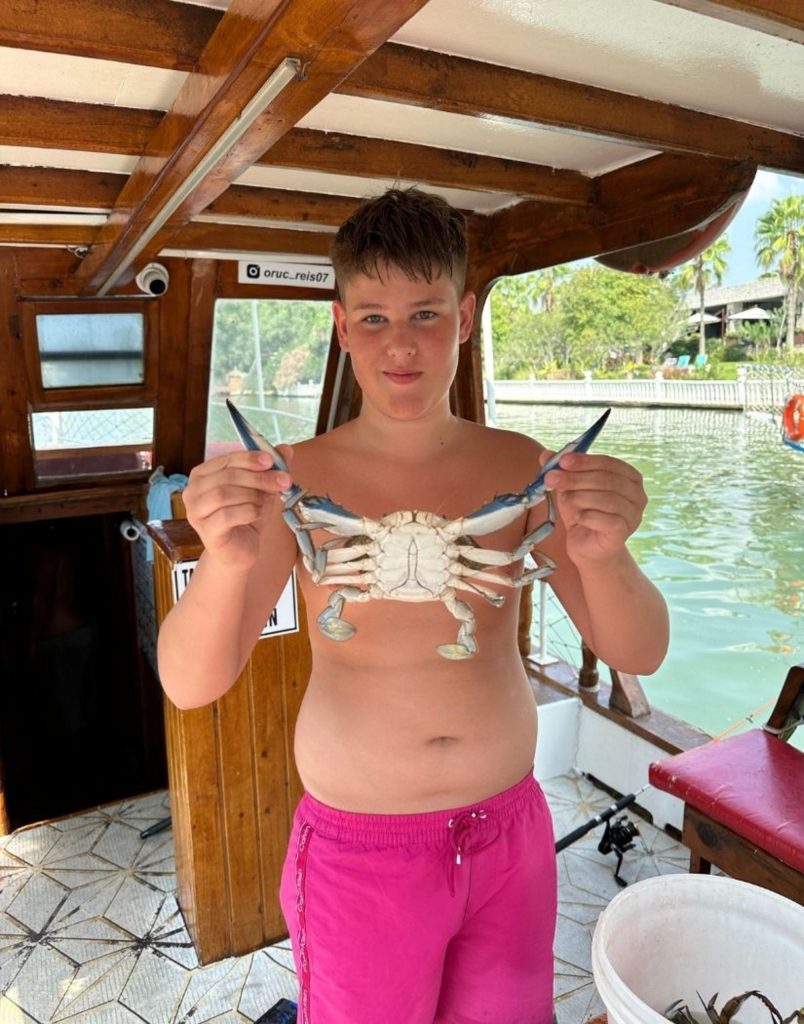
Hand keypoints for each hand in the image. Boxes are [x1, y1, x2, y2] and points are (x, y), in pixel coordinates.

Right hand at [183, 447, 293, 570]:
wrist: (239, 551)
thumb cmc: (245, 518)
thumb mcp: (261, 489)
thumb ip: (270, 469)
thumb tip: (286, 449)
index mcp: (202, 475)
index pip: (226, 460)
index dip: (249, 458)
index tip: (271, 461)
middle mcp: (193, 491)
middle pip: (227, 476)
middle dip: (258, 477)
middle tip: (283, 481)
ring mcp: (196, 512)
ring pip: (224, 494)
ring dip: (253, 495)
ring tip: (268, 502)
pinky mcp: (205, 530)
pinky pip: (227, 515)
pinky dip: (248, 511)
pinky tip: (259, 513)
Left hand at [541, 450, 646, 566]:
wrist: (588, 548)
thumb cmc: (584, 514)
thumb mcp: (570, 489)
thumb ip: (561, 471)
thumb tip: (545, 454)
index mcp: (629, 477)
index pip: (609, 463)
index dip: (585, 461)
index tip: (563, 461)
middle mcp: (637, 495)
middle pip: (607, 480)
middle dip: (577, 478)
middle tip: (552, 478)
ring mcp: (633, 515)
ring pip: (609, 499)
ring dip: (581, 496)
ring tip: (563, 498)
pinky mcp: (624, 533)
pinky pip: (609, 521)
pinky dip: (589, 516)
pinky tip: (577, 516)